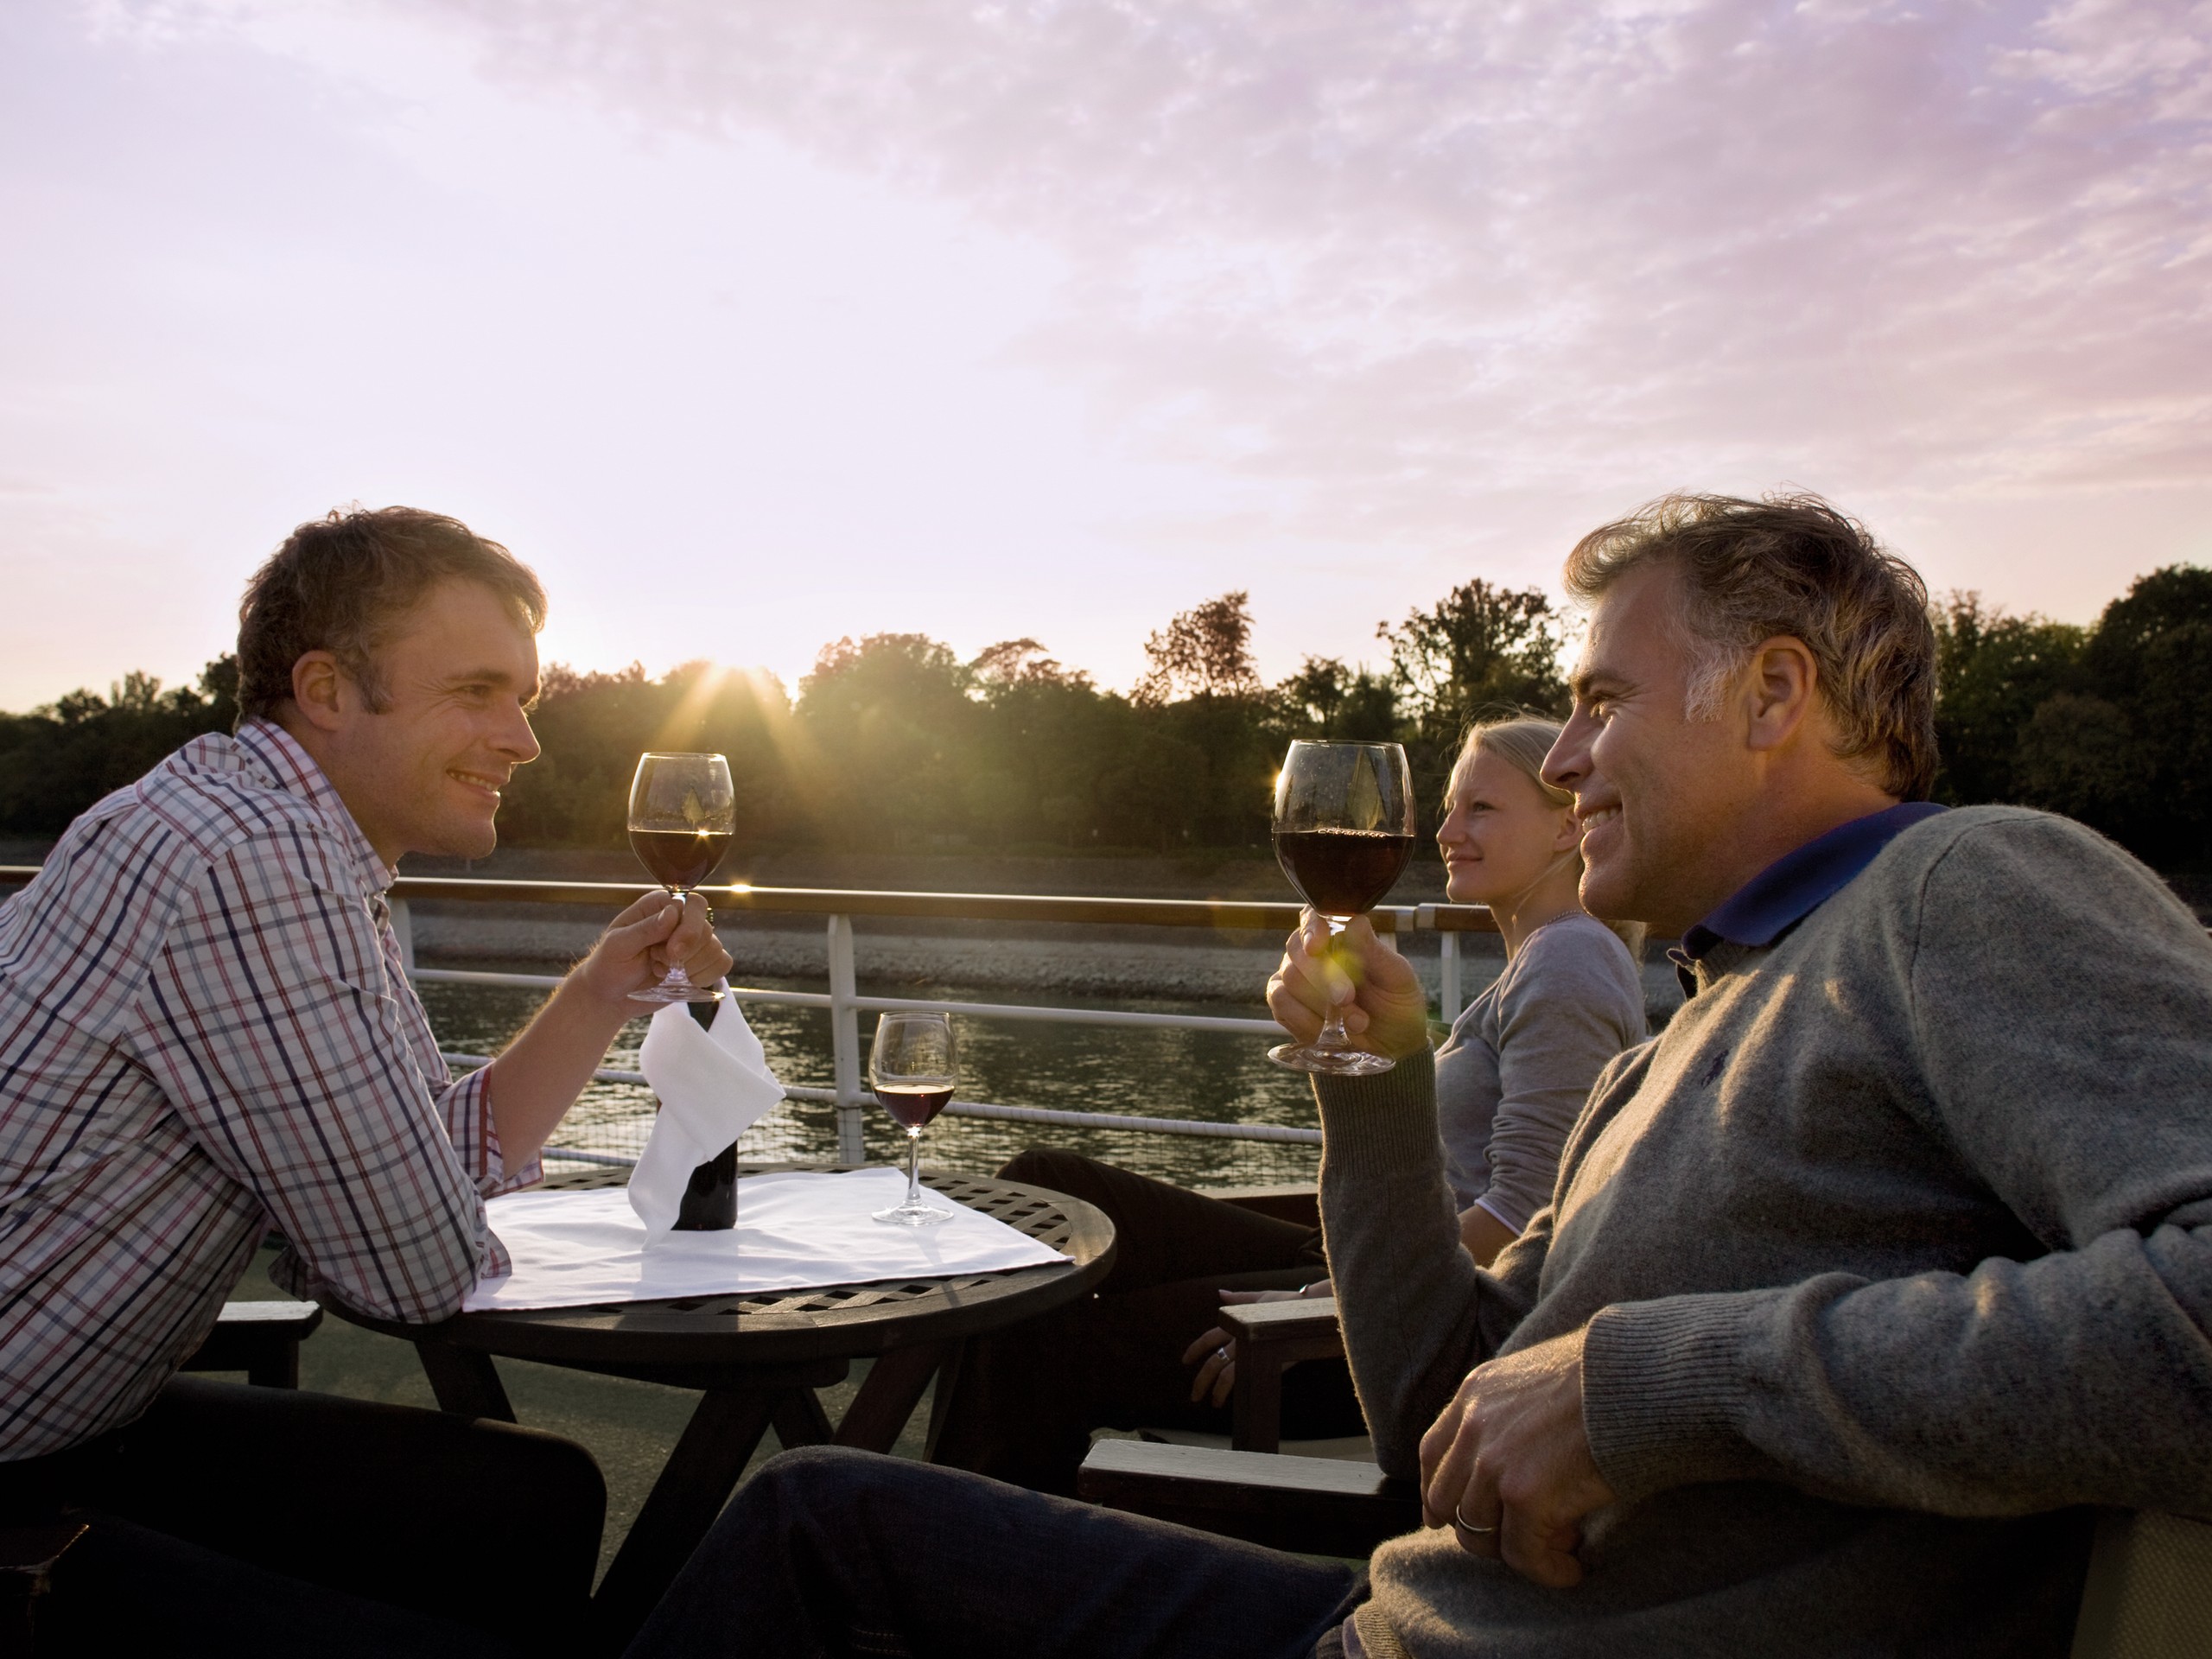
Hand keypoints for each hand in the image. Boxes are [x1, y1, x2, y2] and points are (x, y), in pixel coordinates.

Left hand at [576, 891, 733, 1004]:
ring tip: (665, 971)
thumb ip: (645, 929)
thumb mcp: (618, 946)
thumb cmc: (608, 966)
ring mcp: (692, 943)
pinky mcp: (699, 964)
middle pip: (707, 929)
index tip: (673, 951)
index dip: (689, 928)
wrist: (610, 997)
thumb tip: (673, 912)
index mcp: (659, 907)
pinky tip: (684, 981)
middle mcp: (679, 920)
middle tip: (660, 963)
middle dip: (687, 954)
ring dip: (692, 967)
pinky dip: (706, 976)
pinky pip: (722, 964)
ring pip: (715, 948)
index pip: (693, 905)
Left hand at [1179, 1282, 1332, 1404]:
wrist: (1311, 1311)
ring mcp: (1252, 1351)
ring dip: (1217, 1391)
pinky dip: (1236, 1391)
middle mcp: (1241, 1338)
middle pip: (1213, 1362)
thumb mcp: (1260, 1298)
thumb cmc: (1288, 1303)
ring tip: (1213, 1404)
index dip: (1195, 1349)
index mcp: (1237, 1323)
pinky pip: (1245, 1379)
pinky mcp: (1266, 1361)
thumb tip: (1221, 1293)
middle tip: (1194, 1396)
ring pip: (1226, 1375)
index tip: (1185, 1361)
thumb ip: (1239, 1299)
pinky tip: (1234, 1400)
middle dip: (1201, 1380)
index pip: (1209, 1338)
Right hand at [1266, 911, 1429, 1059]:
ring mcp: (1293, 977)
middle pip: (1297, 950)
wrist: (1392, 1047)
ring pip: (1289, 979)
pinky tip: (1331, 1030)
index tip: (1318, 946)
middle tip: (1348, 998)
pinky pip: (1282, 1004)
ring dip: (1322, 1005)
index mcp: (1340, 935)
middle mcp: (1311, 951)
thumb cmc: (1397, 1005)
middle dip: (1323, 978)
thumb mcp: (1398, 979)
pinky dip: (1307, 1020)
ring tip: (1356, 1021)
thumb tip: (1355, 921)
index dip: (1311, 929)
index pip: (1313, 917)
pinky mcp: (1284, 1005)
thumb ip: (1375, 952)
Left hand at [1416, 1328, 1615, 1588]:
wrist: (1640, 1377)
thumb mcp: (1538, 1377)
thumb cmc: (1608, 1377)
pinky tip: (1572, 1569)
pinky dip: (1548, 1570)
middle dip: (1478, 1529)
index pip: (1433, 1454)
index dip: (1438, 1494)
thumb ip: (1511, 1411)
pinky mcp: (1526, 1495)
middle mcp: (1475, 1427)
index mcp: (1475, 1393)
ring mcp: (1495, 1462)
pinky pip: (1523, 1556)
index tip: (1450, 1519)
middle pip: (1447, 1500)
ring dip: (1517, 1549)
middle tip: (1522, 1537)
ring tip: (1561, 1546)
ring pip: (1479, 1535)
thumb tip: (1516, 1454)